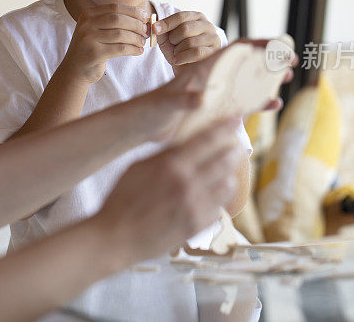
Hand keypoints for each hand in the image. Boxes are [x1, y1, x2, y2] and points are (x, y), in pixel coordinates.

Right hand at [61, 3, 149, 83]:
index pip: (114, 8)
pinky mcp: (94, 54)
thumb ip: (113, 22)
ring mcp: (88, 39)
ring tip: (142, 42)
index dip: (132, 11)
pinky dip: (133, 49)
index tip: (144, 16)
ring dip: (136, 38)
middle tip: (145, 31)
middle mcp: (86, 24)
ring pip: (121, 34)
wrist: (75, 70)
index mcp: (87, 14)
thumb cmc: (92, 48)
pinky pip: (120, 49)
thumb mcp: (97, 30)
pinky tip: (138, 51)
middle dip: (136, 24)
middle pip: (118, 19)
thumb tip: (141, 16)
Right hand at [92, 120, 242, 265]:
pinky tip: (209, 196)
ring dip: (228, 175)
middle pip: (225, 160)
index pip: (208, 139)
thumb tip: (185, 144)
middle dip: (233, 150)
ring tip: (224, 172)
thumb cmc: (122, 199)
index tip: (237, 117)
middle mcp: (188, 184)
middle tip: (235, 146)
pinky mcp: (198, 226)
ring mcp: (195, 207)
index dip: (226, 126)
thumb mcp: (138, 167)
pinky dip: (217, 199)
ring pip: (228, 185)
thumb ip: (164, 155)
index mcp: (172, 165)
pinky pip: (219, 208)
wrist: (116, 236)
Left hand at [123, 38, 295, 143]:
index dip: (258, 46)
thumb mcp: (165, 103)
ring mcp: (216, 95)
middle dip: (269, 60)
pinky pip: (242, 104)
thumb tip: (200, 100)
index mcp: (203, 70)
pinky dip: (259, 103)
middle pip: (246, 63)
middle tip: (292, 62)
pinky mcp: (215, 111)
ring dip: (268, 80)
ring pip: (247, 82)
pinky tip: (274, 103)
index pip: (234, 51)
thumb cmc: (150, 110)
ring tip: (287, 79)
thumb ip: (183, 100)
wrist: (142, 126)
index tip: (279, 46)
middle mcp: (213, 79)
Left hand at [154, 11, 222, 72]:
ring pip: (190, 42)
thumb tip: (154, 25)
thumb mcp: (166, 39)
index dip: (166, 23)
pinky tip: (178, 60)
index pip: (180, 17)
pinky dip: (183, 57)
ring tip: (178, 54)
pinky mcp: (214, 52)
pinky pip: (196, 52)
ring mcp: (213, 38)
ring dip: (178, 50)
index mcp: (196, 17)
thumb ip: (161, 31)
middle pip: (185, 28)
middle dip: (174, 39)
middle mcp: (207, 25)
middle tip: (173, 46)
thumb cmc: (178, 52)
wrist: (186, 69)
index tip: (155, 29)